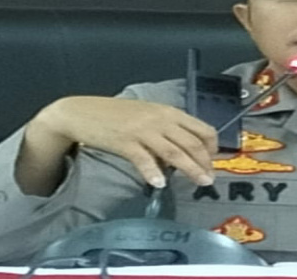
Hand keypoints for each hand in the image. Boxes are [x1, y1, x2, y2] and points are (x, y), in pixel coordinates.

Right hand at [29, 96, 217, 187]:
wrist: (82, 111)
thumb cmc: (117, 115)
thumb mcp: (148, 116)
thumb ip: (167, 130)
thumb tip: (182, 155)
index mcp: (169, 112)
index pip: (201, 128)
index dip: (212, 147)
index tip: (213, 162)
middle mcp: (160, 119)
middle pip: (192, 143)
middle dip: (205, 162)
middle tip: (209, 179)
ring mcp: (143, 130)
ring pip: (174, 152)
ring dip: (191, 169)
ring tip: (200, 182)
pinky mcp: (125, 141)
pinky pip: (144, 159)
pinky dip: (153, 172)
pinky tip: (159, 184)